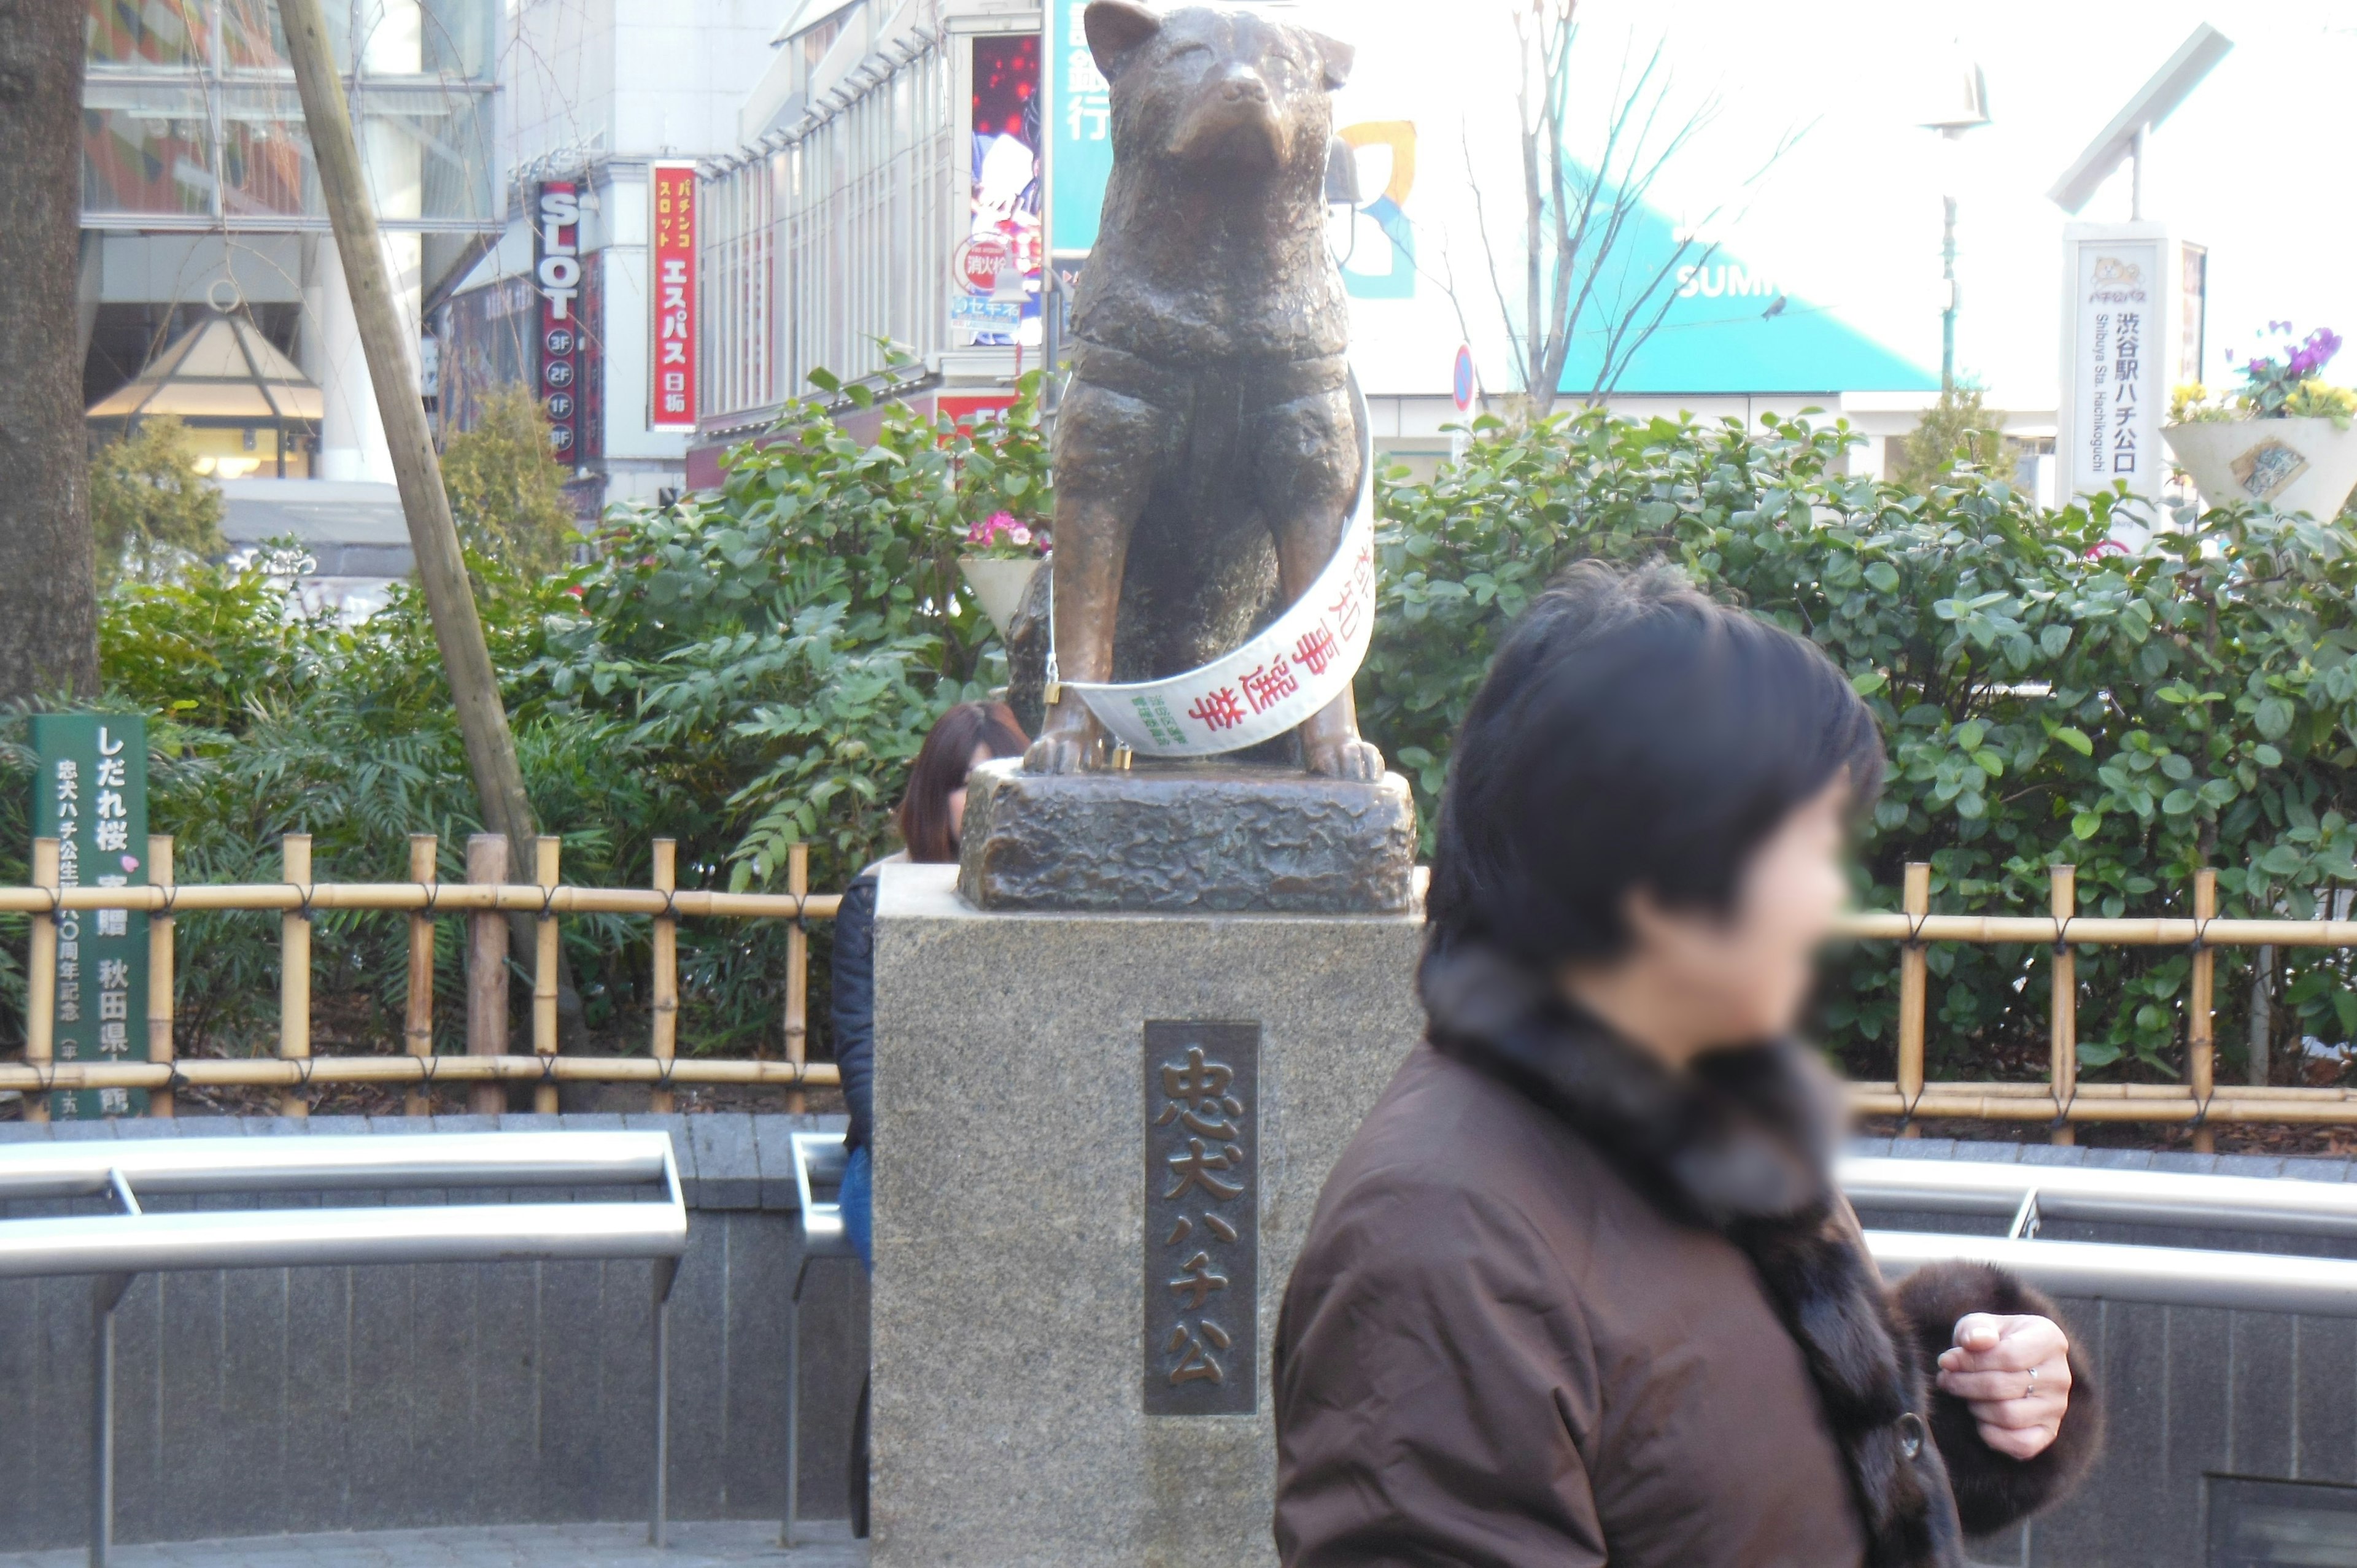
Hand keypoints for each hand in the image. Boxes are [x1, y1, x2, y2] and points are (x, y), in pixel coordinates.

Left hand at [1935, 1313, 2070, 1460]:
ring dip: (1976, 1407)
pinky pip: (2021, 1445)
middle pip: (2003, 1387)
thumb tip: (1975, 1342)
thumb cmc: (1991, 1340)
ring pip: (2008, 1416)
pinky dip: (1992, 1435)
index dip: (1970, 1362)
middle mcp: (2060, 1375)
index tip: (1946, 1361)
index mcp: (2049, 1340)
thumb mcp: (1979, 1324)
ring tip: (1965, 1395)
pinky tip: (1980, 1418)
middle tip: (1947, 1379)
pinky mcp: (2049, 1432)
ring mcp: (2057, 1407)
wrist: (2008, 1361)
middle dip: (1964, 1384)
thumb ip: (1974, 1329)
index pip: (2008, 1356)